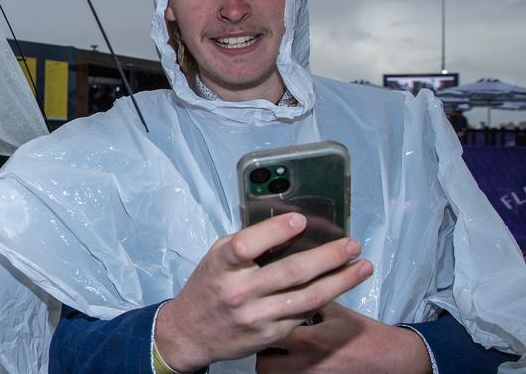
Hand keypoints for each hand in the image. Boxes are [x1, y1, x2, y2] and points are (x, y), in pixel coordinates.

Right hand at [155, 214, 373, 370]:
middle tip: (352, 245)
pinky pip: (304, 314)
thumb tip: (285, 226)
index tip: (300, 220)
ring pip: (307, 297)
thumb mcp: (216, 259)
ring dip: (340, 281)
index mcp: (222, 266)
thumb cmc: (208, 287)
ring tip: (362, 266)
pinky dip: (326, 298)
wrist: (191, 332)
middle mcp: (239, 292)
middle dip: (327, 257)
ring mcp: (256, 316)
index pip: (247, 245)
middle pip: (290, 272)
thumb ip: (245, 244)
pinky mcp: (270, 334)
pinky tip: (340, 286)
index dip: (275, 231)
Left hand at [256, 303, 431, 373]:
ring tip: (277, 353)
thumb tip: (287, 285)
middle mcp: (306, 363)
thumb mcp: (337, 311)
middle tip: (264, 339)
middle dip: (261, 352)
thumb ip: (309, 299)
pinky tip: (291, 363)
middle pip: (265, 363)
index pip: (268, 331)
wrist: (395, 360)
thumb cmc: (367, 335)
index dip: (261, 324)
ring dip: (272, 365)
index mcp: (309, 339)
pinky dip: (287, 373)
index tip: (260, 317)